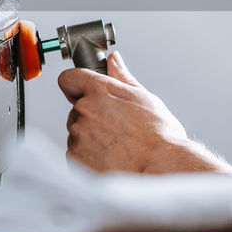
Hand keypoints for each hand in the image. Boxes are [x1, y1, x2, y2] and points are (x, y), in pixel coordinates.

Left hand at [60, 51, 186, 172]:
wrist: (161, 170)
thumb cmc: (159, 137)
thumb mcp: (145, 99)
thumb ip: (123, 78)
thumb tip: (114, 61)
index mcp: (100, 90)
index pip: (69, 78)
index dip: (76, 85)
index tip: (83, 92)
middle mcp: (84, 110)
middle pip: (77, 110)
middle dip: (91, 117)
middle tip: (116, 129)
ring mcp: (78, 135)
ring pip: (77, 134)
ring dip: (90, 139)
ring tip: (117, 148)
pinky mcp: (75, 159)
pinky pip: (77, 155)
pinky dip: (89, 159)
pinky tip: (110, 160)